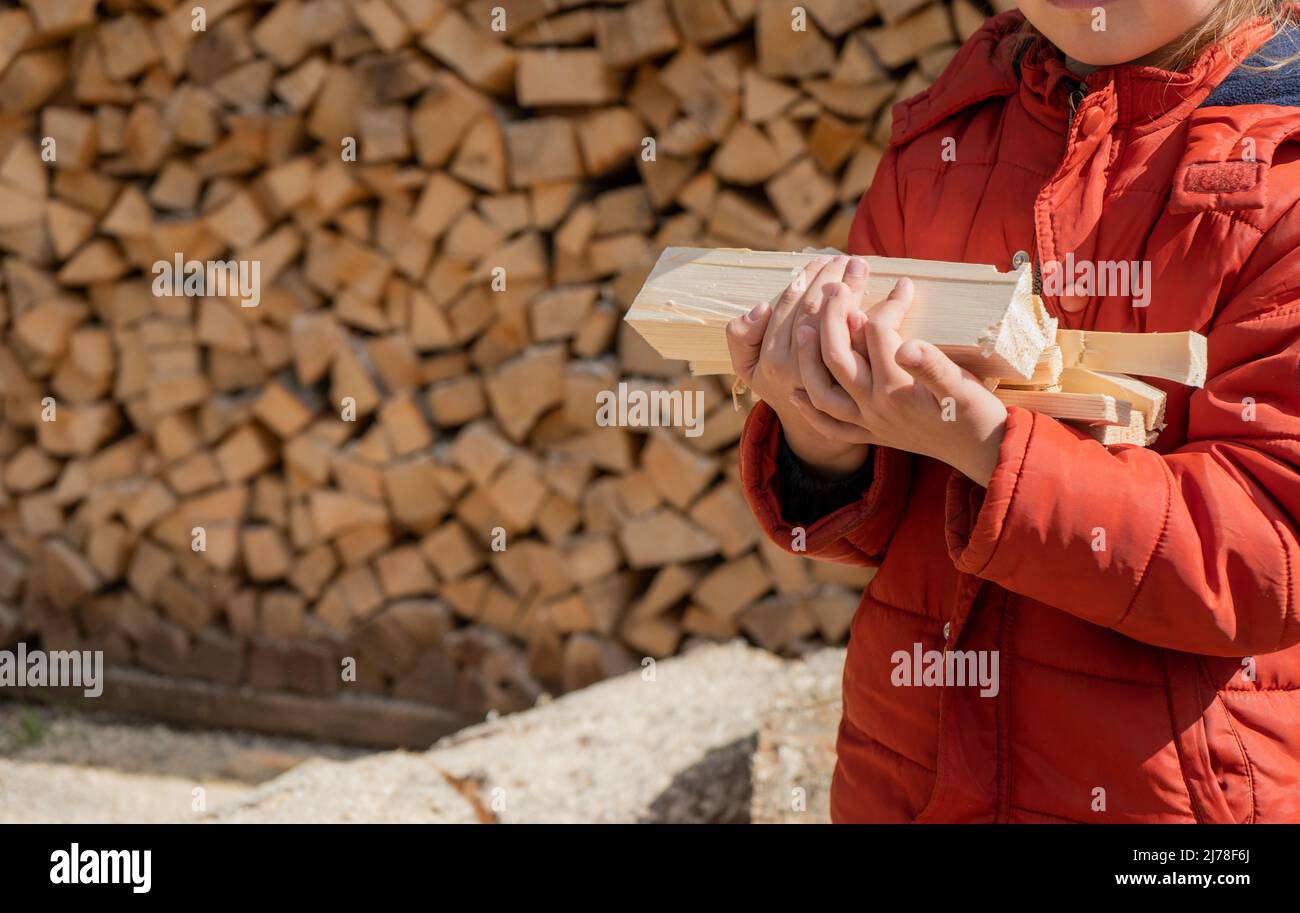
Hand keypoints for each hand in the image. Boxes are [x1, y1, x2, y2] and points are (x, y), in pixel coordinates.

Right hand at [726, 255, 870, 477]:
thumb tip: (760, 307)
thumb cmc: (782, 387)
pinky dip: (874, 317)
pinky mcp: (859, 387)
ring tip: (860, 268)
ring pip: (841, 324)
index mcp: (772, 360)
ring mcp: (830, 380)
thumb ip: (740, 338)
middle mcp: (799, 371)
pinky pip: (865, 345)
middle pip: (815, 310)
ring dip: (852, 289)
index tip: (817, 260)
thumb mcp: (748, 369)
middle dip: (830, 277)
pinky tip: (885, 297)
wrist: (816, 432)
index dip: (804, 279)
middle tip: (844, 259)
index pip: (788, 307)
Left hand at [791, 274, 1008, 486]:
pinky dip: (811, 410)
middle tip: (836, 287)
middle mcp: (875, 408)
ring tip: (803, 328)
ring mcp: (868, 423)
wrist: (981, 451)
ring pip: (823, 391)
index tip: (903, 283)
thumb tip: (906, 345)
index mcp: (898, 390)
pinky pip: (830, 426)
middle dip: (833, 317)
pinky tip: (796, 392)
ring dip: (809, 360)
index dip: (889, 303)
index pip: (879, 334)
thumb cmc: (974, 414)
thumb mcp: (962, 386)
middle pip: (838, 358)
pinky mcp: (869, 435)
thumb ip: (932, 366)